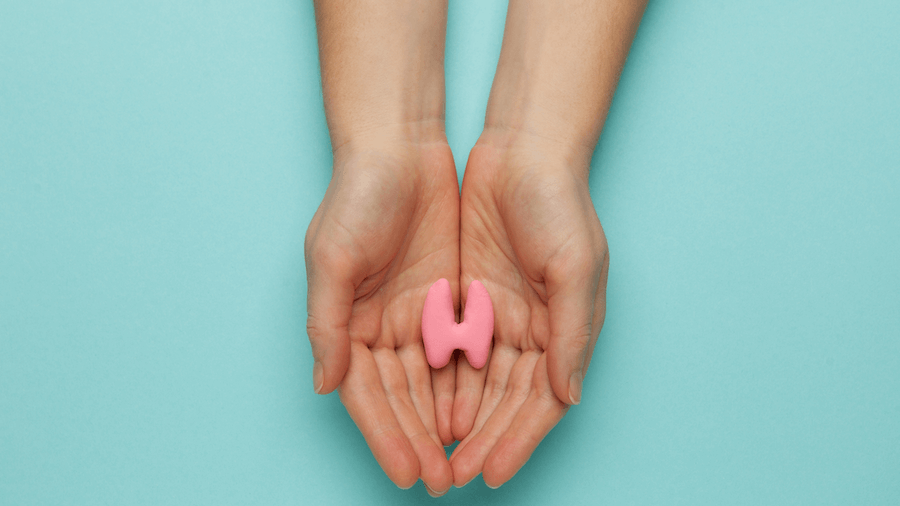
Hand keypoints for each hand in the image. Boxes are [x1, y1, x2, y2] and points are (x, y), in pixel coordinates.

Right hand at [305, 140, 457, 493]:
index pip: (368, 395)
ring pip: (434, 382)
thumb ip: (327, 325)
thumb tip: (326, 385)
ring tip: (467, 461)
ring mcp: (417, 314)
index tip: (409, 472)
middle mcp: (381, 326)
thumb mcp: (332, 258)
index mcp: (348, 324)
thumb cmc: (357, 195)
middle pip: (403, 398)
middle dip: (421, 441)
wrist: (400, 145)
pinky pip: (462, 349)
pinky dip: (470, 383)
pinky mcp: (449, 296)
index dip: (387, 436)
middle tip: (443, 481)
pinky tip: (483, 413)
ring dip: (447, 422)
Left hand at [449, 133, 609, 487]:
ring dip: (458, 418)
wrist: (521, 149)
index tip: (492, 472)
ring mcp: (497, 313)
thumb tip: (567, 398)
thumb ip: (572, 334)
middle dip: (481, 439)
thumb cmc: (559, 203)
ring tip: (435, 454)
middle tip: (453, 475)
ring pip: (476, 381)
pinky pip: (451, 347)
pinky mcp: (467, 294)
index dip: (517, 440)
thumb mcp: (576, 267)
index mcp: (563, 328)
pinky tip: (426, 406)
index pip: (539, 400)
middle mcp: (532, 329)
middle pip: (504, 400)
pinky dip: (441, 379)